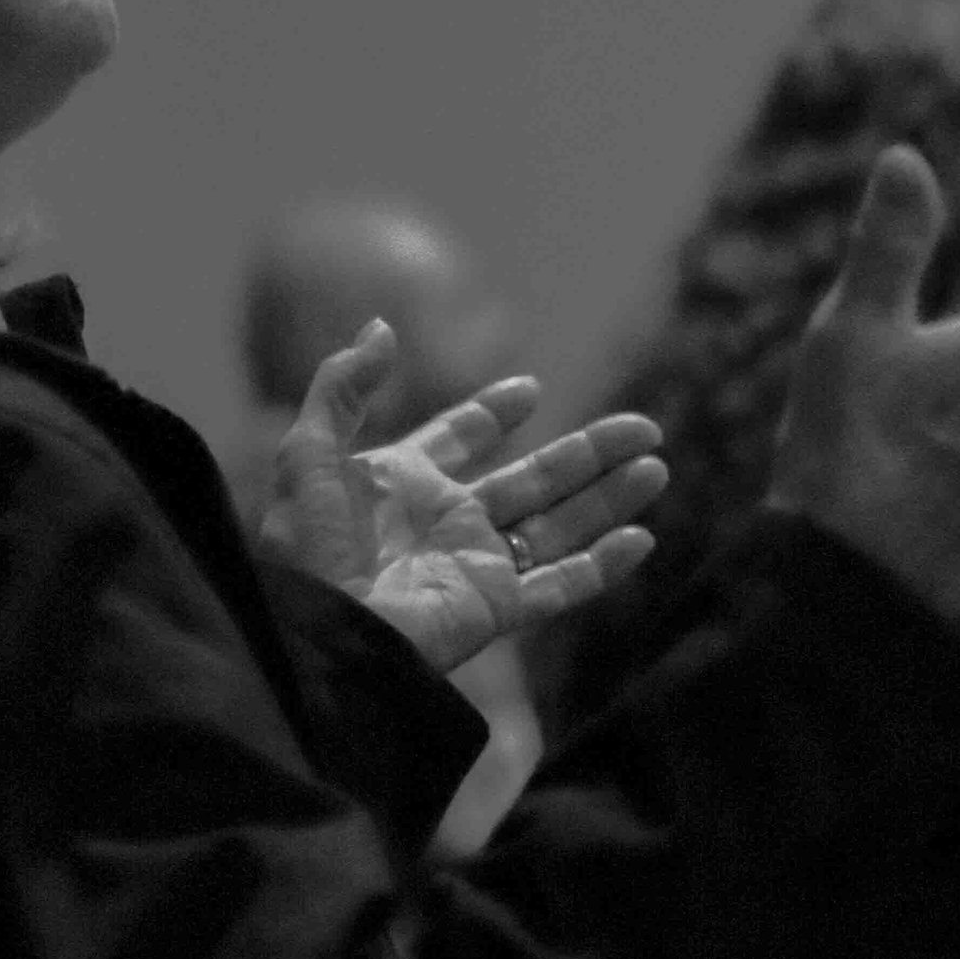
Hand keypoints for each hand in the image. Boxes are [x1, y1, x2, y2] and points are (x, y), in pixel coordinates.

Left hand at [259, 322, 665, 672]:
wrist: (316, 633)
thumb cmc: (304, 550)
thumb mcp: (309, 453)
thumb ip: (342, 386)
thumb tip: (382, 325)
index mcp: (402, 483)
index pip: (459, 440)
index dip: (493, 414)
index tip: (529, 389)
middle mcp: (447, 522)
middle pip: (534, 480)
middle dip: (588, 454)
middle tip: (643, 427)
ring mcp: (476, 566)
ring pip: (559, 527)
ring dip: (609, 498)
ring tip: (656, 465)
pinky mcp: (495, 608)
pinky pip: (559, 586)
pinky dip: (603, 567)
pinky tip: (641, 539)